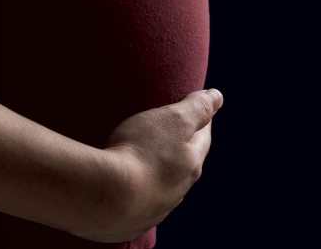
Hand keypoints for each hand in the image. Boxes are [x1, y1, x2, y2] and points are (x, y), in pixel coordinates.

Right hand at [77, 89, 223, 242]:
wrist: (102, 198)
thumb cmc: (139, 152)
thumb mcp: (172, 120)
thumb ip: (196, 108)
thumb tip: (217, 97)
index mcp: (190, 166)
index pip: (202, 138)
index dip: (200, 121)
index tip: (198, 108)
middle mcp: (176, 192)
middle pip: (184, 165)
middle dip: (181, 149)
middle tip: (172, 134)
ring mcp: (153, 211)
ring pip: (161, 188)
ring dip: (158, 174)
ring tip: (146, 161)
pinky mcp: (129, 224)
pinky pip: (138, 206)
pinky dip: (136, 194)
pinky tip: (127, 190)